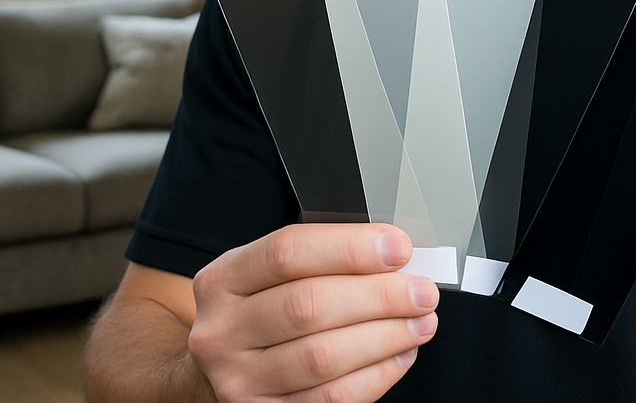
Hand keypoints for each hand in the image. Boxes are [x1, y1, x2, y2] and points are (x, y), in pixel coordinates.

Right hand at [187, 223, 438, 402]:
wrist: (213, 373)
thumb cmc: (258, 312)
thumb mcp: (268, 276)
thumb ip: (322, 259)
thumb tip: (392, 254)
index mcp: (224, 280)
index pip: (289, 252)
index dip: (350, 247)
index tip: (397, 248)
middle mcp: (222, 331)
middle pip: (309, 306)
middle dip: (379, 296)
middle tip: (422, 290)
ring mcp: (238, 382)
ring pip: (323, 357)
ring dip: (386, 337)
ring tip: (420, 321)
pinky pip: (331, 401)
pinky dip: (375, 376)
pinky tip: (399, 355)